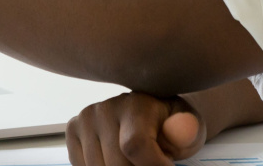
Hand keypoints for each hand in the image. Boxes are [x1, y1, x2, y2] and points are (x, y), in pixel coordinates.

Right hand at [66, 92, 205, 165]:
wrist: (152, 113)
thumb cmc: (172, 124)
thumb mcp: (189, 126)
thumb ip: (187, 130)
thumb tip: (182, 129)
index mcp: (136, 104)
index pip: (135, 145)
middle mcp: (105, 108)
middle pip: (116, 165)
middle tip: (152, 162)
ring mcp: (86, 119)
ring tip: (136, 159)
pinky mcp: (73, 130)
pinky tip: (116, 158)